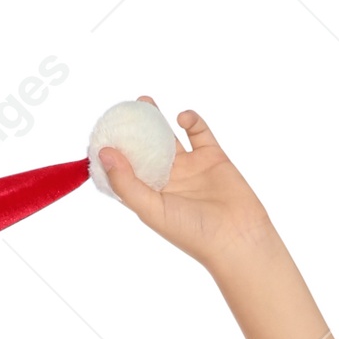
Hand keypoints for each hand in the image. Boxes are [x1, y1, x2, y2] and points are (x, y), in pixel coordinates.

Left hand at [97, 100, 269, 261]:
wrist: (237, 236)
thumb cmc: (192, 232)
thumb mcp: (152, 210)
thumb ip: (126, 183)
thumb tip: (104, 153)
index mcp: (151, 197)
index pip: (126, 173)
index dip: (114, 156)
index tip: (102, 134)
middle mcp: (169, 182)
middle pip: (146, 151)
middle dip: (133, 133)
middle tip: (122, 110)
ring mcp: (191, 168)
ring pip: (170, 137)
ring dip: (157, 119)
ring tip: (144, 101)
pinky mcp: (212, 157)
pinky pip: (199, 132)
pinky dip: (191, 120)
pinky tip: (181, 116)